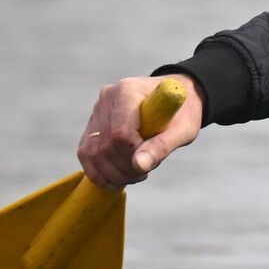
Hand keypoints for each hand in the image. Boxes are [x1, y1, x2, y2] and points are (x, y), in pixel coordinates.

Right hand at [77, 76, 204, 187]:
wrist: (174, 99)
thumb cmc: (182, 113)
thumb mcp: (183, 129)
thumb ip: (162, 146)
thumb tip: (139, 166)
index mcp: (128, 91)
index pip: (120, 133)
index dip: (133, 154)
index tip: (151, 160)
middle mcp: (107, 98)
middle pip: (104, 146)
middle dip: (123, 168)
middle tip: (144, 174)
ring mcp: (97, 110)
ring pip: (91, 152)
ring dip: (111, 173)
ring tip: (134, 176)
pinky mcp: (92, 124)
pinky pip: (86, 152)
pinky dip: (98, 171)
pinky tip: (118, 177)